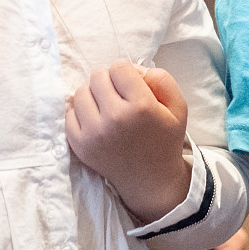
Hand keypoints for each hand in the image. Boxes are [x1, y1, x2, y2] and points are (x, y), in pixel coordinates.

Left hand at [64, 60, 193, 224]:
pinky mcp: (80, 145)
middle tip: (120, 98)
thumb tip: (135, 69)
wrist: (151, 182)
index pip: (119, 67)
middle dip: (110, 82)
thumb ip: (163, 79)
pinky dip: (82, 114)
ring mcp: (94, 133)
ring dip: (94, 96)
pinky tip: (97, 122)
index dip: (127, 74)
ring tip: (108, 109)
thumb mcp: (178, 108)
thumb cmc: (164, 141)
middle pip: (98, 76)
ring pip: (81, 92)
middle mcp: (115, 118)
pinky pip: (70, 113)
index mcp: (141, 107)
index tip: (132, 88)